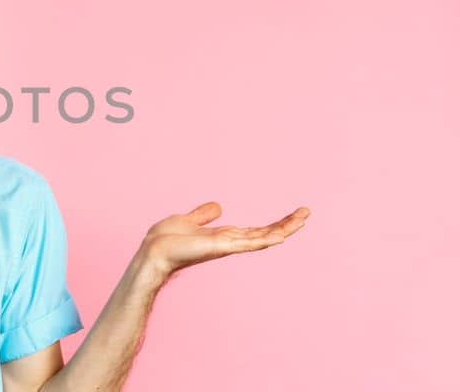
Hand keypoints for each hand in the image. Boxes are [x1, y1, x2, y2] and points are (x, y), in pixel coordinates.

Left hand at [136, 201, 309, 279]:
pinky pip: (248, 243)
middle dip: (286, 224)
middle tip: (307, 213)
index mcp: (224, 237)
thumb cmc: (165, 241)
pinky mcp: (221, 246)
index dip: (274, 224)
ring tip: (304, 217)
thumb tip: (218, 207)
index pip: (255, 230)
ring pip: (263, 237)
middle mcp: (230, 243)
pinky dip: (266, 239)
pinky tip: (282, 235)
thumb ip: (204, 215)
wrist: (153, 253)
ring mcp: (227, 246)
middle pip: (265, 233)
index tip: (292, 215)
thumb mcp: (188, 220)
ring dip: (284, 228)